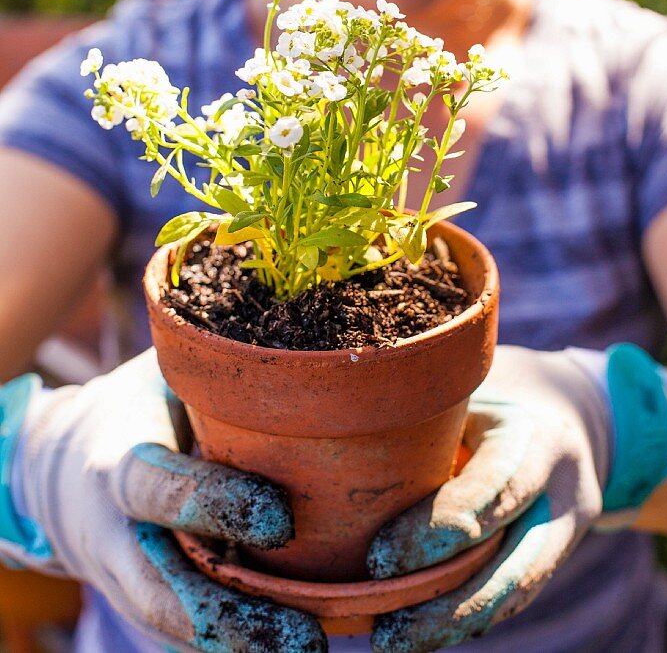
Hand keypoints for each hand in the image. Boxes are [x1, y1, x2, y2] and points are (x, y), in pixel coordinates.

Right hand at [1, 349, 326, 652]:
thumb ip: (216, 367)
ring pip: (175, 626)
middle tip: (304, 637)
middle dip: (229, 619)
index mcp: (118, 465)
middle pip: (161, 591)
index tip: (280, 517)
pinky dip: (236, 645)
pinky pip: (187, 632)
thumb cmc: (142, 404)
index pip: (158, 489)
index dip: (213, 504)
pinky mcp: (148, 605)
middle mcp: (115, 536)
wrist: (68, 465)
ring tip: (308, 650)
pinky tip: (290, 644)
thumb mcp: (163, 373)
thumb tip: (302, 335)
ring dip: (240, 647)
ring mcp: (127, 581)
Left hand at [366, 345, 612, 652]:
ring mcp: (568, 526)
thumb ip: (426, 417)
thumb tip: (338, 440)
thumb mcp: (469, 388)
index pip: (492, 491)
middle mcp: (562, 487)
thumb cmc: (493, 389)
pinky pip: (515, 593)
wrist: (571, 406)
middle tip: (386, 633)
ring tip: (395, 641)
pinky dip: (470, 616)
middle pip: (514, 564)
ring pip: (517, 591)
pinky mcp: (559, 552)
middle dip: (450, 606)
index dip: (437, 531)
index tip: (379, 560)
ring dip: (456, 624)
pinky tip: (423, 631)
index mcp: (535, 436)